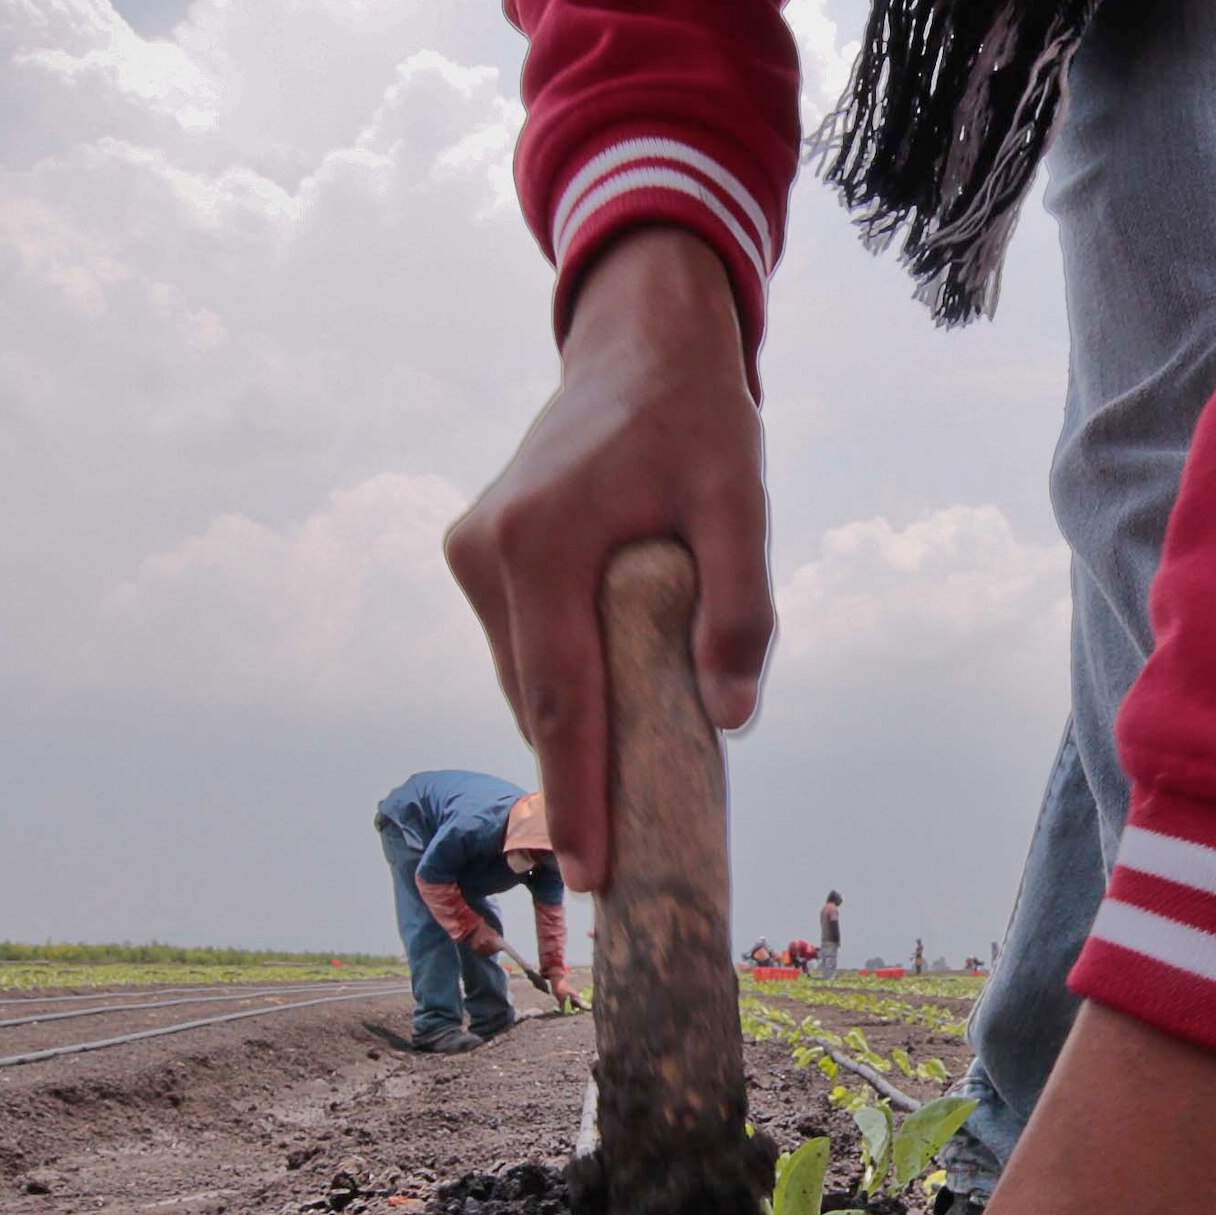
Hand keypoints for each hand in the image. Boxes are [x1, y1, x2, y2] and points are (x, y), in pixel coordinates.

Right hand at [442, 229, 767, 894]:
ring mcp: (473, 552)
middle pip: (537, 697)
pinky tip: (608, 707)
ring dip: (573, 728)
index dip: (576, 792)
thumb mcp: (742, 504)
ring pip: (526, 676)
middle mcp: (487, 551)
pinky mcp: (477, 552)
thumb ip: (740, 610)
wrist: (639, 343)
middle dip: (578, 778)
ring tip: (626, 790)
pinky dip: (562, 682)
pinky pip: (522, 644)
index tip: (590, 871)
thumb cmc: (695, 420)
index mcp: (542, 542)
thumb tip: (729, 719)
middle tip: (626, 858)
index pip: (559, 698)